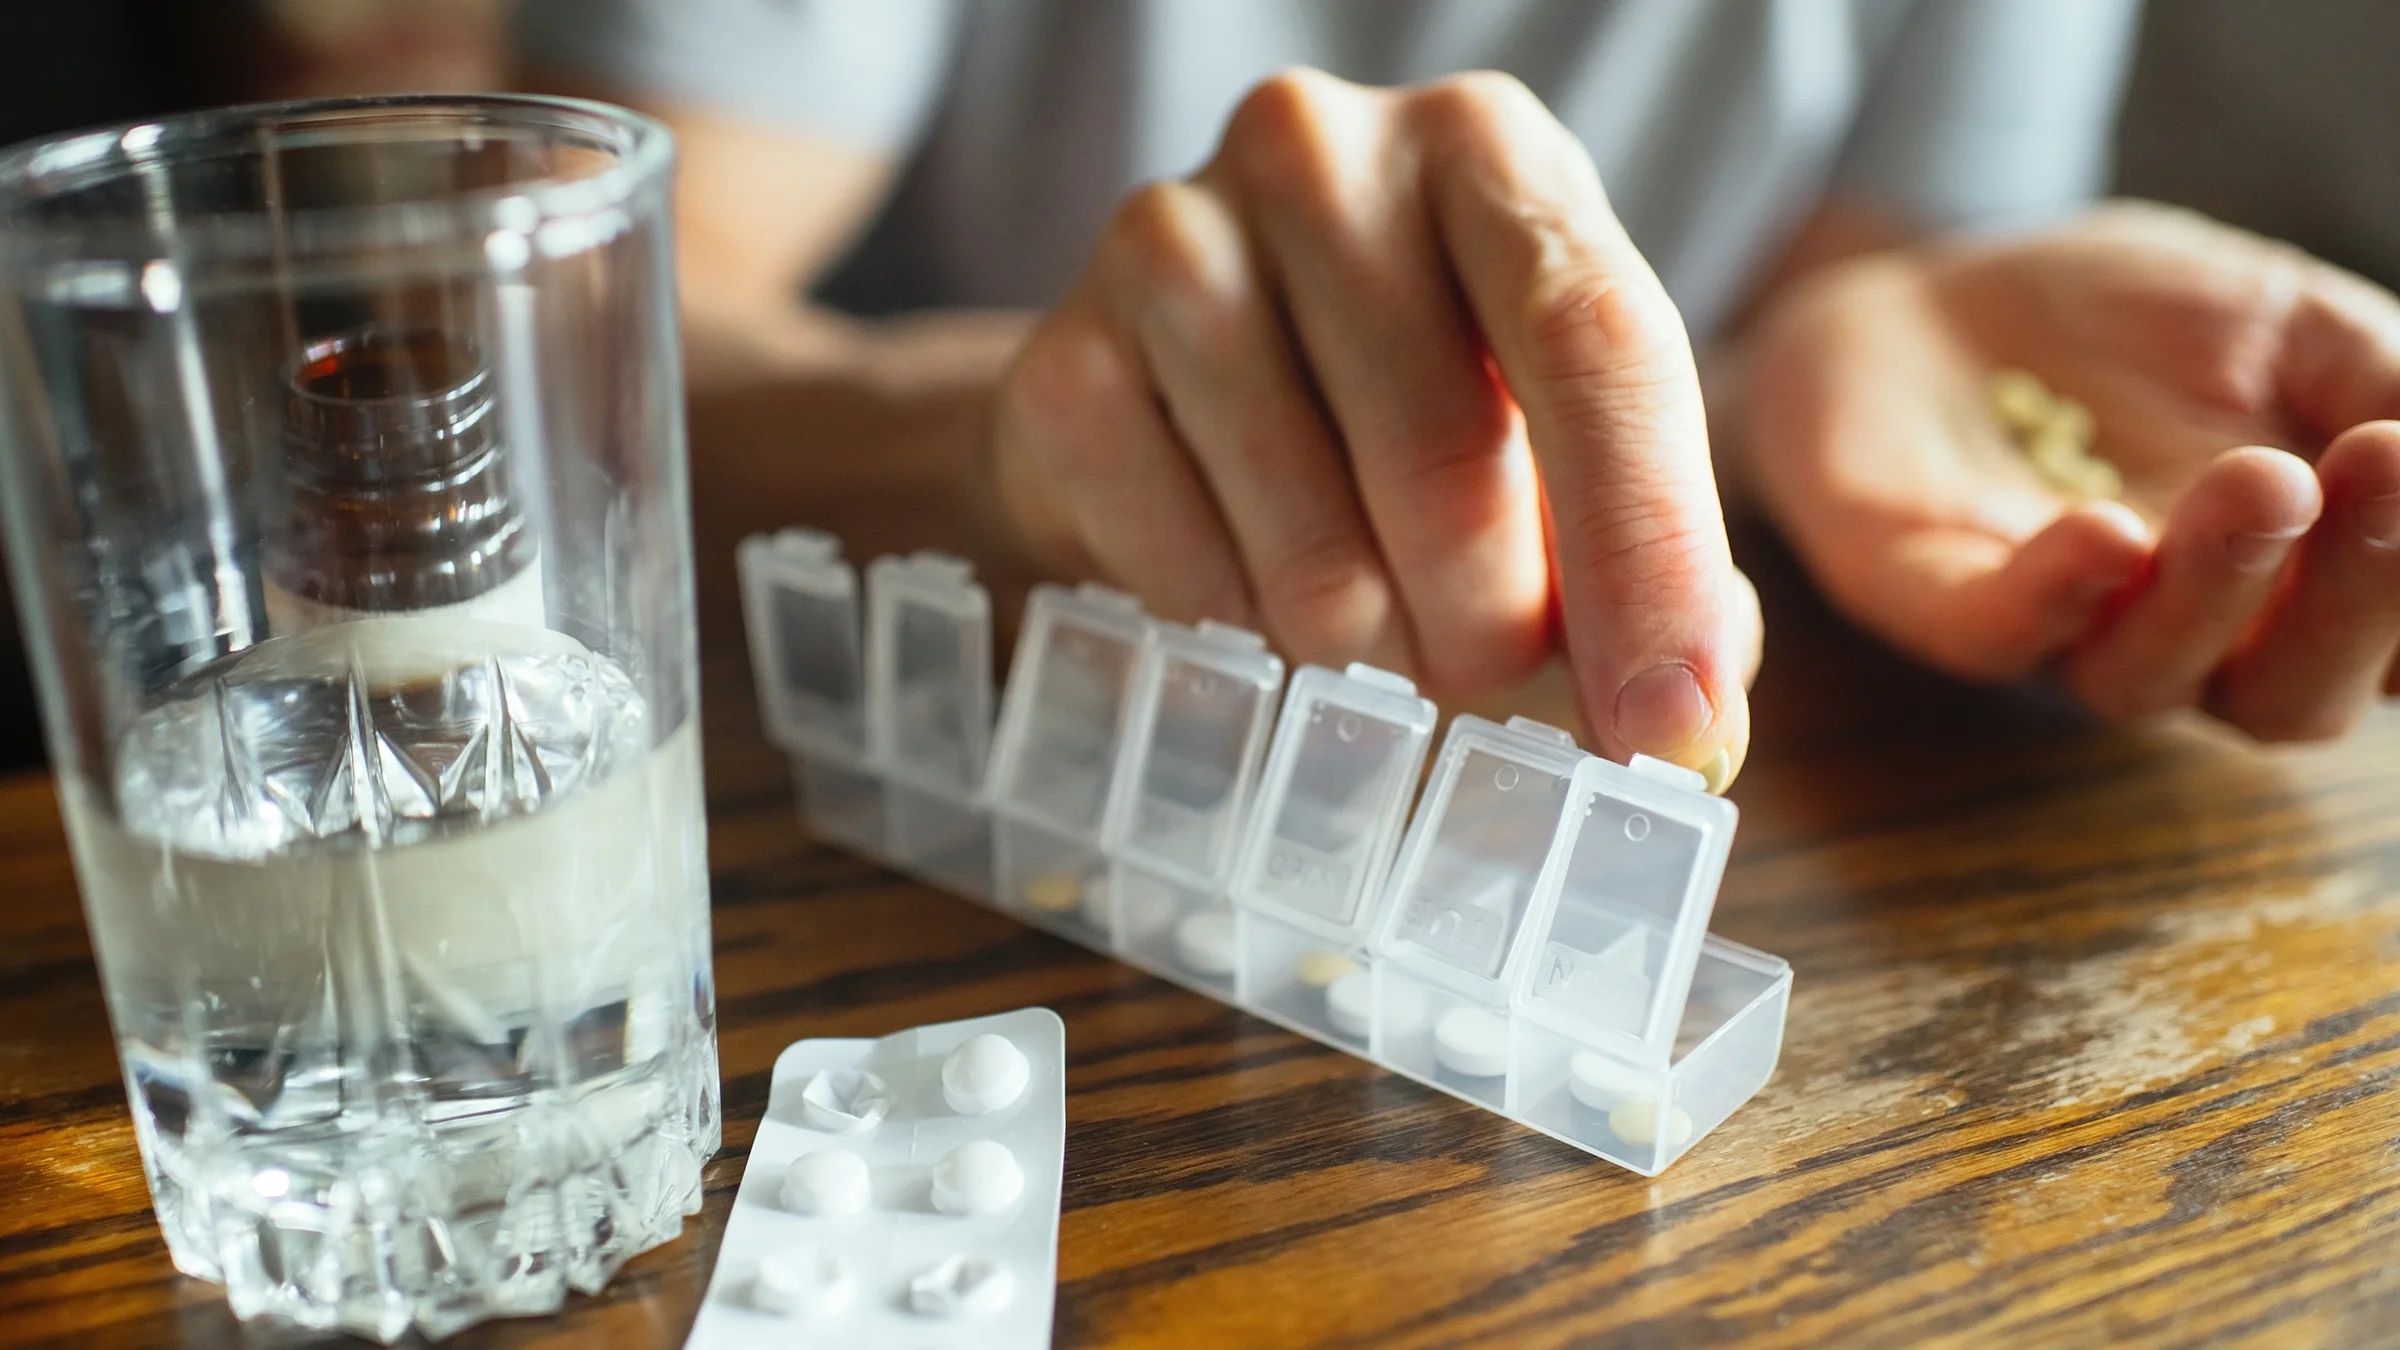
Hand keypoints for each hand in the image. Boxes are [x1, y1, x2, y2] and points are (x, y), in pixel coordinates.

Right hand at [986, 68, 1757, 785]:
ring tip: (1362, 621)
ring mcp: (1174, 244)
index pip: (1599, 344)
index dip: (1650, 555)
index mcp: (1486, 151)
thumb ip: (1650, 556)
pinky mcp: (1064, 362)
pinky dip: (1243, 639)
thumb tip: (1692, 721)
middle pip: (1452, 460)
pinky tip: (1246, 586)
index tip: (1674, 728)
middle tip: (1482, 673)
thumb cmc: (1396, 403)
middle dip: (1491, 633)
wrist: (1164, 376)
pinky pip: (1191, 584)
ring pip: (1316, 552)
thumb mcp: (1551, 435)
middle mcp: (1322, 155)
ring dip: (1365, 648)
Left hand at [1744, 203, 2399, 739]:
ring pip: (2149, 676)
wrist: (1922, 303)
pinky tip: (2106, 533)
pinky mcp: (1925, 600)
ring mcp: (2055, 631)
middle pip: (2290, 696)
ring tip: (2265, 482)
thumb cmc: (2121, 327)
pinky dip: (2053, 596)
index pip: (2386, 645)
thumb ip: (2382, 378)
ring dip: (2218, 587)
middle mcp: (2183, 638)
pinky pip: (1993, 634)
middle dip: (2358, 597)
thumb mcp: (2289, 322)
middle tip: (2386, 469)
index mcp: (2289, 589)